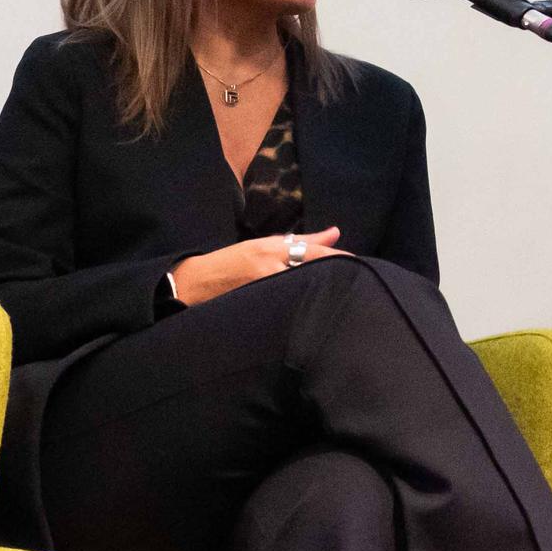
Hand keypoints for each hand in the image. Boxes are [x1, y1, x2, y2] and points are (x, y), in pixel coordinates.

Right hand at [169, 228, 344, 308]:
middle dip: (332, 278)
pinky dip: (300, 311)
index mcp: (270, 250)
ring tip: (340, 301)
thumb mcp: (264, 246)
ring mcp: (261, 291)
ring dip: (318, 295)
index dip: (337, 257)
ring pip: (298, 292)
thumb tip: (336, 232)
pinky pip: (284, 310)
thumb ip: (302, 241)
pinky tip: (314, 318)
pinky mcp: (256, 311)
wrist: (193, 285)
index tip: (358, 264)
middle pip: (309, 272)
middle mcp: (267, 269)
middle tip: (357, 286)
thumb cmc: (231, 263)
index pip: (312, 251)